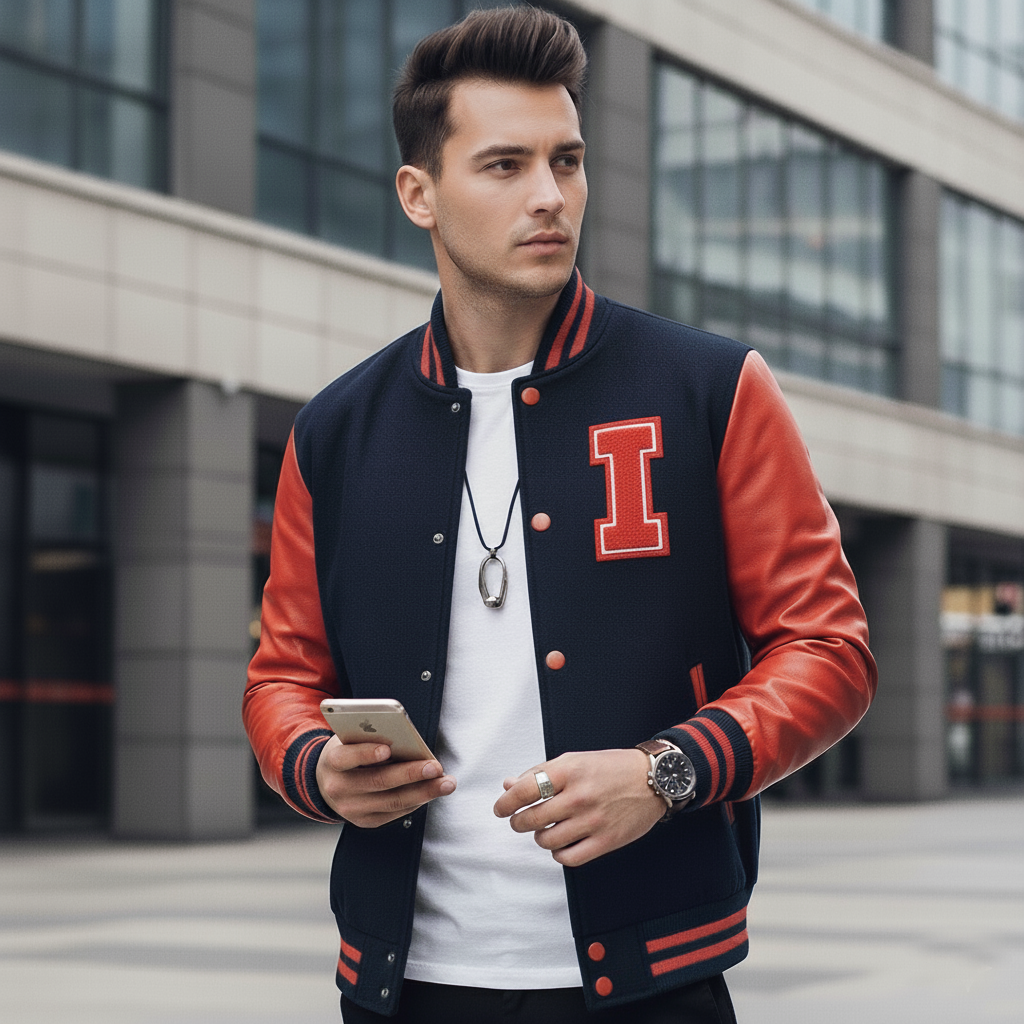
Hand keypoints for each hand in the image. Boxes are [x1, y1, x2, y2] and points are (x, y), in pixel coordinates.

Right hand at [315, 735, 455, 827]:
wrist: (327, 781)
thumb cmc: (347, 751)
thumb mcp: (351, 738)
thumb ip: (370, 737)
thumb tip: (404, 739)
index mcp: (333, 761)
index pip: (347, 758)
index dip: (366, 754)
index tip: (386, 749)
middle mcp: (339, 788)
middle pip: (378, 781)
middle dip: (410, 774)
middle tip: (435, 767)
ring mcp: (352, 809)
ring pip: (392, 801)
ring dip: (424, 792)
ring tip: (446, 783)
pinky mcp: (365, 821)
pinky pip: (395, 812)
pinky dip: (416, 801)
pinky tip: (432, 791)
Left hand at [492, 749, 663, 866]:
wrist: (652, 779)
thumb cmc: (610, 767)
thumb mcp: (574, 760)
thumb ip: (540, 773)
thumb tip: (508, 786)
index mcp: (568, 771)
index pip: (524, 790)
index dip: (505, 802)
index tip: (500, 808)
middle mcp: (579, 796)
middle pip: (531, 819)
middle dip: (519, 822)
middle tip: (520, 821)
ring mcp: (592, 820)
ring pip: (547, 840)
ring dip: (540, 837)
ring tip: (545, 829)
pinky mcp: (605, 840)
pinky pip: (568, 858)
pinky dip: (558, 854)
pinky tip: (562, 844)